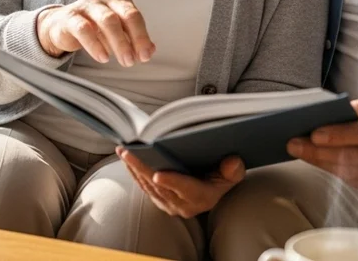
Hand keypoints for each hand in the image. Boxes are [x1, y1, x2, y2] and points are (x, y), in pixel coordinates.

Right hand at [36, 0, 155, 65]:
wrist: (60, 26)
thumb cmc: (93, 28)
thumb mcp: (116, 33)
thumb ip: (133, 40)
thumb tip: (150, 50)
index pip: (135, 16)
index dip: (142, 36)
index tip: (145, 55)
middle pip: (125, 15)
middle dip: (134, 39)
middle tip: (135, 60)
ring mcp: (87, 5)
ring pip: (107, 20)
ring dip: (118, 43)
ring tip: (124, 61)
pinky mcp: (70, 16)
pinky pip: (84, 29)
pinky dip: (95, 45)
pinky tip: (103, 57)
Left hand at [117, 148, 244, 217]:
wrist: (212, 190)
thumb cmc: (222, 177)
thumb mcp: (233, 174)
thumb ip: (233, 170)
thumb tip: (232, 161)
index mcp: (202, 197)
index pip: (186, 189)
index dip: (172, 182)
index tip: (157, 175)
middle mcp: (184, 205)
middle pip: (160, 187)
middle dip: (143, 168)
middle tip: (129, 152)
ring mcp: (170, 204)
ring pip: (148, 187)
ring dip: (134, 169)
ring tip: (124, 151)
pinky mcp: (159, 201)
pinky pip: (144, 187)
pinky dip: (134, 172)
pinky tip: (126, 159)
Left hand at [287, 92, 357, 197]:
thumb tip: (330, 114)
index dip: (338, 135)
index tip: (313, 133)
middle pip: (352, 156)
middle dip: (318, 151)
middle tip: (292, 144)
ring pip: (351, 172)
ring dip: (323, 162)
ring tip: (301, 151)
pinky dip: (338, 171)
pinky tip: (322, 161)